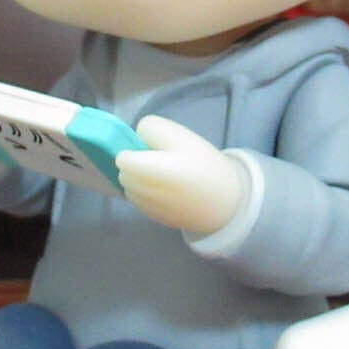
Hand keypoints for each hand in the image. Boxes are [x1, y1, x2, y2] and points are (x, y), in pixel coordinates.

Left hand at [114, 116, 246, 235]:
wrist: (227, 203)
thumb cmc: (205, 165)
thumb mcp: (181, 135)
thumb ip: (151, 129)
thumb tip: (135, 138)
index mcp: (150, 170)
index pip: (122, 159)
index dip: (133, 149)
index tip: (152, 149)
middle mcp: (144, 192)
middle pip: (123, 174)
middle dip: (134, 165)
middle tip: (161, 160)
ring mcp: (148, 208)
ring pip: (129, 189)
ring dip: (138, 180)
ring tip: (165, 175)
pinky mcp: (155, 219)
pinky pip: (139, 201)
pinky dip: (146, 193)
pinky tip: (167, 190)